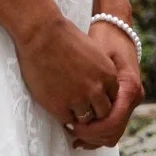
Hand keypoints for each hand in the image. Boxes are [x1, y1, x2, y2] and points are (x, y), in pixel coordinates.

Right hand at [14, 15, 118, 135]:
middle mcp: (97, 89)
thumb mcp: (93, 53)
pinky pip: (67, 120)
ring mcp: (79, 100)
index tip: (91, 96)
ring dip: (78, 115)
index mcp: (108, 74)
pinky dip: (63, 115)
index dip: (101, 97)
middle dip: (93, 110)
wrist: (42, 35)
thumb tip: (98, 83)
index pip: (113, 97)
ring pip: (86, 119)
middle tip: (82, 107)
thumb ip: (99, 71)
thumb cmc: (64, 38)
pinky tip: (57, 106)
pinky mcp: (60, 107)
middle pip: (103, 112)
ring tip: (68, 107)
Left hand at [69, 21, 143, 149]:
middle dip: (92, 137)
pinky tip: (82, 132)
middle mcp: (134, 96)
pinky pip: (114, 123)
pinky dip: (99, 131)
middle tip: (70, 133)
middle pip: (114, 130)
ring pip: (115, 131)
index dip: (92, 130)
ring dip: (95, 138)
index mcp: (129, 86)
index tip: (72, 127)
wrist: (116, 28)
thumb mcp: (98, 58)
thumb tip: (80, 109)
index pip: (113, 120)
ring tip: (73, 135)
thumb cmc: (104, 39)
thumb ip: (93, 82)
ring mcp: (131, 100)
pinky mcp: (125, 100)